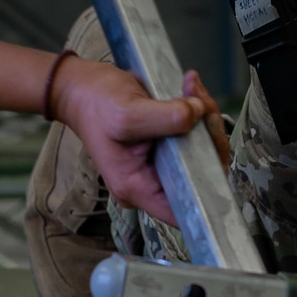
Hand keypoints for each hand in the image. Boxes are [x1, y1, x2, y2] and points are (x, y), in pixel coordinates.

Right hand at [52, 59, 223, 225]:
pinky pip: (196, 133)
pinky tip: (190, 88)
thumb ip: (166, 117)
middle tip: (201, 103)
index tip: (213, 150)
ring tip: (192, 89)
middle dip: (210, 137)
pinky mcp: (169, 144)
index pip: (184, 209)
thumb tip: (199, 114)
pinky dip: (199, 109)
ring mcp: (162, 163)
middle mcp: (153, 182)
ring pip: (203, 150)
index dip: (207, 188)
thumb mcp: (127, 112)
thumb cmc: (95, 105)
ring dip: (205, 117)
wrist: (82, 87)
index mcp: (138, 188)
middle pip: (201, 174)